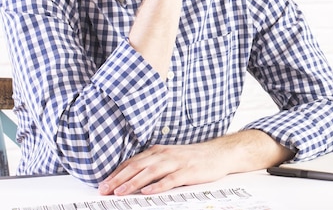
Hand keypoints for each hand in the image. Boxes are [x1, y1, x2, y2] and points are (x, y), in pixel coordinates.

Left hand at [98, 130, 294, 195]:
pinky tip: (148, 192)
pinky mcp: (189, 171)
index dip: (117, 173)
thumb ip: (153, 163)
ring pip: (151, 171)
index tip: (103, 184)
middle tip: (105, 189)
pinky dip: (158, 185)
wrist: (220, 153)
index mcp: (159, 151)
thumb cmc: (194, 157)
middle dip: (119, 178)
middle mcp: (166, 154)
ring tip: (120, 192)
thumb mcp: (170, 156)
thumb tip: (131, 176)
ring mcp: (177, 162)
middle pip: (138, 166)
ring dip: (134, 182)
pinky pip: (171, 179)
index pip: (133, 162)